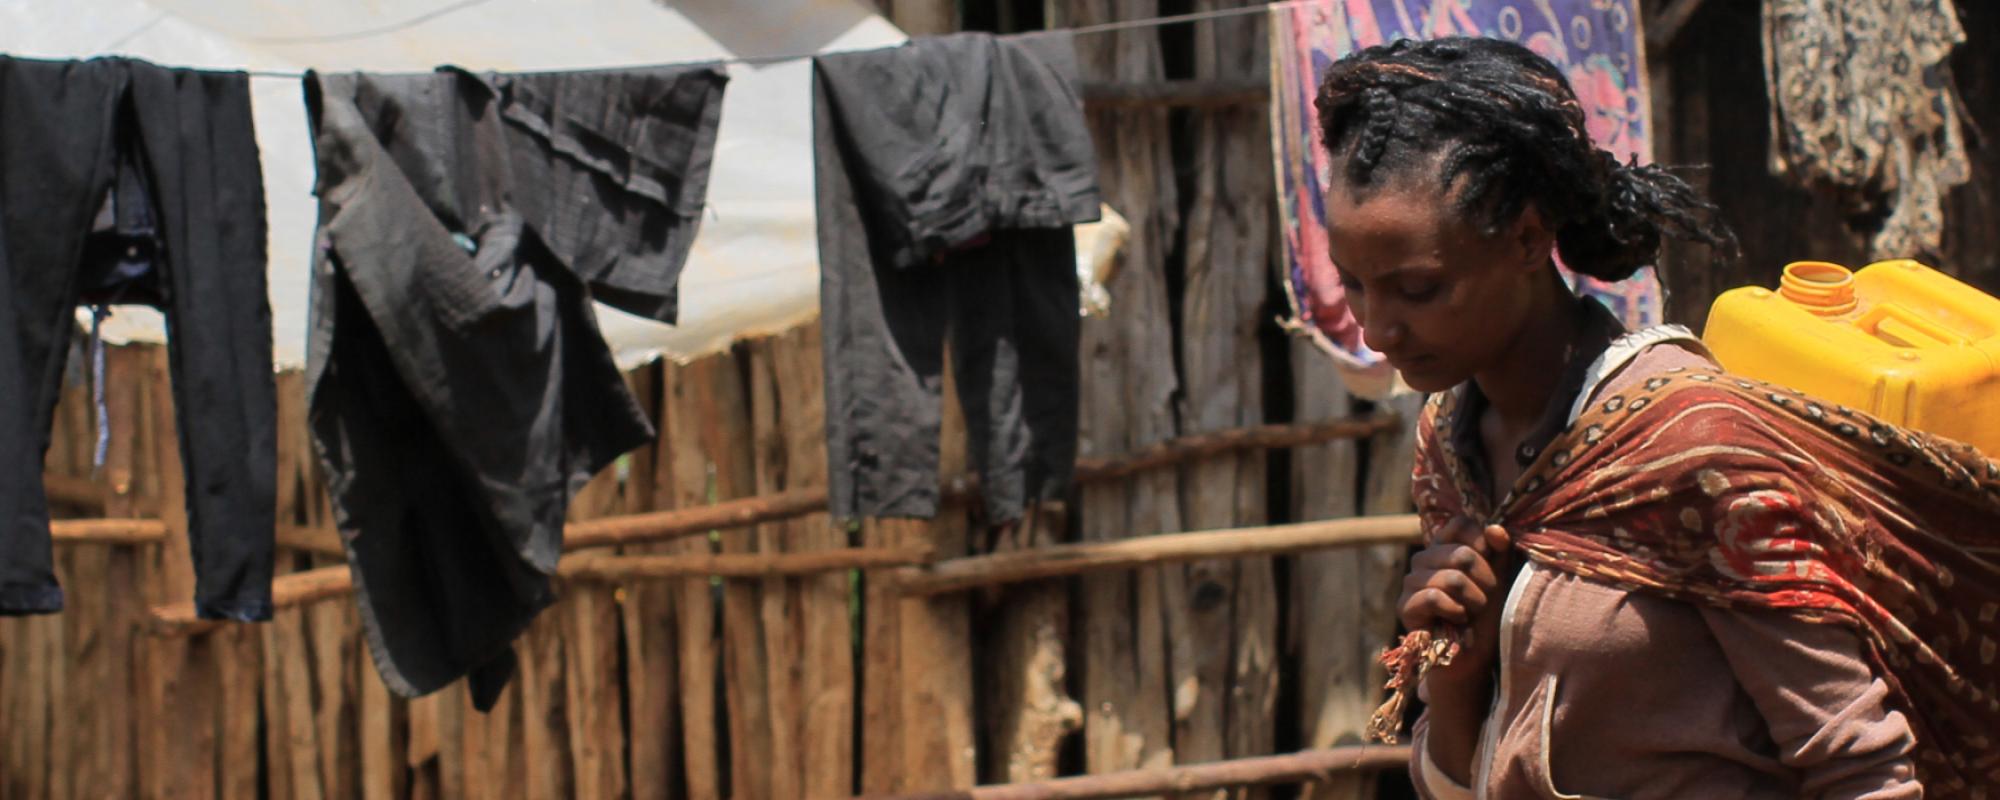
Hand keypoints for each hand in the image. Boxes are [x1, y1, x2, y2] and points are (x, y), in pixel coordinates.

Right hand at [1400, 517, 1511, 683]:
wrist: (1474, 655)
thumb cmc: (1487, 613)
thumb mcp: (1500, 577)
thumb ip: (1499, 550)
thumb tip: (1496, 528)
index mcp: (1444, 547)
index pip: (1459, 525)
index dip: (1481, 542)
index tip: (1492, 563)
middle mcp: (1423, 559)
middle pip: (1461, 554)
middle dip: (1484, 581)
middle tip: (1484, 600)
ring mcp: (1410, 582)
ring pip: (1451, 578)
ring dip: (1473, 601)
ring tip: (1472, 613)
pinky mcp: (1405, 606)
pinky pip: (1434, 597)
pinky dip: (1455, 611)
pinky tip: (1458, 620)